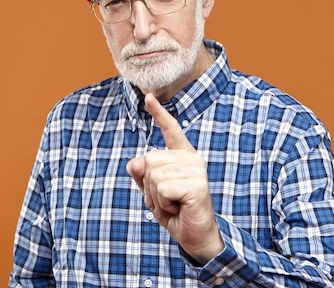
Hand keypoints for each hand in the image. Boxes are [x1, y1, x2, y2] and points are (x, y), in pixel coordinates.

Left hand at [126, 93, 223, 263]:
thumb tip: (136, 161)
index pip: (170, 130)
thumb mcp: (153, 193)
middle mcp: (191, 159)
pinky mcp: (197, 185)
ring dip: (157, 197)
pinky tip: (178, 208)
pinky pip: (162, 189)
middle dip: (150, 185)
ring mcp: (196, 170)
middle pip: (150, 160)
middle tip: (168, 199)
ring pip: (154, 175)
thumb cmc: (176, 212)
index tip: (148, 97)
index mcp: (182, 156)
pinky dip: (163, 204)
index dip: (158, 114)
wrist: (195, 236)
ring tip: (174, 204)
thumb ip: (142, 176)